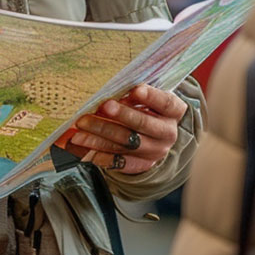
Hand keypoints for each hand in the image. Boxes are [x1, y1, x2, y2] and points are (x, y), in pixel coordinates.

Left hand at [56, 84, 186, 174]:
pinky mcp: (141, 164)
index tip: (136, 89)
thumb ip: (133, 93)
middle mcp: (167, 133)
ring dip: (101, 136)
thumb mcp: (147, 95)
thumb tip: (111, 90)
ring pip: (127, 143)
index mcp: (174, 111)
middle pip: (143, 125)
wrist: (154, 134)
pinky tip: (85, 148)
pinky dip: (101, 155)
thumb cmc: (145, 105)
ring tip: (80, 129)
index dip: (152, 97)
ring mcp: (155, 151)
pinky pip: (120, 162)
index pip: (166, 103)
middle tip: (103, 107)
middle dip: (121, 115)